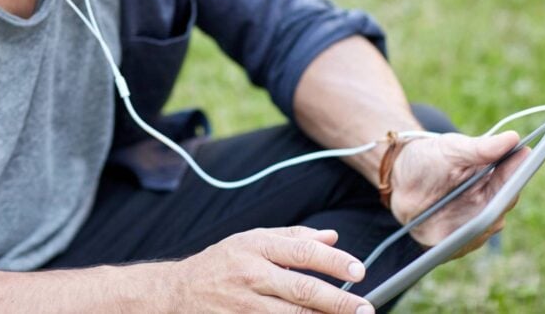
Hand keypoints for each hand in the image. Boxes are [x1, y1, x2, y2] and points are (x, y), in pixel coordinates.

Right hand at [169, 226, 374, 313]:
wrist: (178, 293)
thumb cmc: (221, 263)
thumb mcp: (251, 240)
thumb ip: (293, 237)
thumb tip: (332, 237)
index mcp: (256, 246)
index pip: (302, 251)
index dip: (334, 261)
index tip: (359, 271)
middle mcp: (251, 274)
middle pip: (302, 289)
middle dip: (339, 301)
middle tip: (366, 308)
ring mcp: (244, 304)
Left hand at [388, 131, 530, 257]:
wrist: (398, 178)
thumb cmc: (429, 158)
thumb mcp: (453, 148)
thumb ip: (481, 148)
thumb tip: (513, 138)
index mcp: (493, 180)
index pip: (512, 178)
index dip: (518, 169)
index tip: (524, 157)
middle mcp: (489, 205)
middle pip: (502, 206)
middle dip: (500, 201)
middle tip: (498, 195)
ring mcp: (474, 224)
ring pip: (485, 228)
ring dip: (482, 224)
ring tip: (478, 219)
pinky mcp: (455, 241)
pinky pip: (463, 245)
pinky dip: (462, 240)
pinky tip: (458, 237)